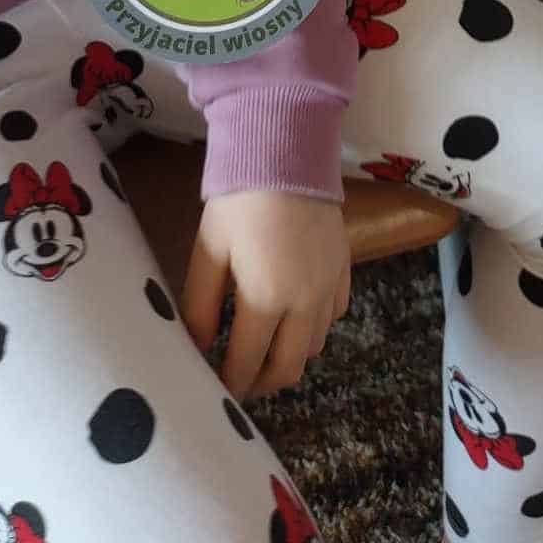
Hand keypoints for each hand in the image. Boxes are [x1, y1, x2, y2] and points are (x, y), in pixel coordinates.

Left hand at [184, 191, 350, 399]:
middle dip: (261, 383)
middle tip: (239, 381)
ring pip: (316, 346)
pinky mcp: (344, 267)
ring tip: (264, 348)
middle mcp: (306, 302)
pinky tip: (295, 313)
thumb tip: (197, 349)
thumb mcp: (209, 249)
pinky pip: (335, 315)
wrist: (287, 148)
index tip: (216, 394)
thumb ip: (201, 306)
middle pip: (289, 368)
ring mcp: (330, 285)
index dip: (230, 385)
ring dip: (290, 357)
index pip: (248, 364)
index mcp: (267, 299)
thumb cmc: (239, 199)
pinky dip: (315, 327)